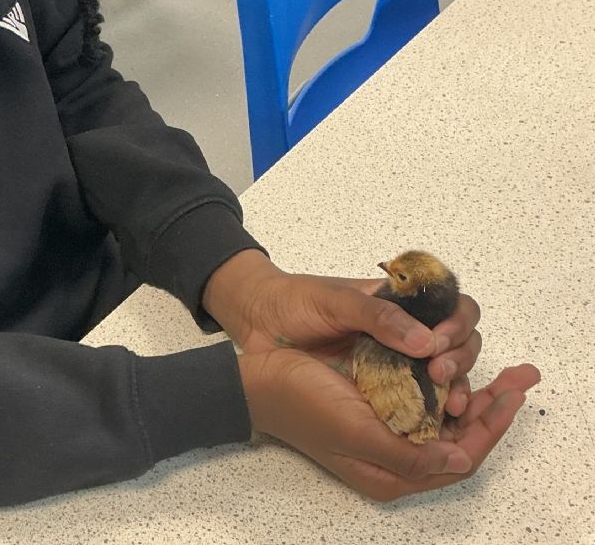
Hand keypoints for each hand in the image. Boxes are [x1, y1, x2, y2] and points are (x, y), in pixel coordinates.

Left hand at [204, 251, 480, 414]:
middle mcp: (404, 331)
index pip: (453, 307)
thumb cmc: (294, 300)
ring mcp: (394, 361)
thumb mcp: (334, 300)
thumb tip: (427, 341)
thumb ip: (377, 315)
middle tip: (439, 371)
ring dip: (458, 387)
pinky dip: (435, 409)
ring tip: (449, 402)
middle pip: (460, 342)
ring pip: (449, 374)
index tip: (440, 340)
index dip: (458, 323)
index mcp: (399, 301)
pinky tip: (438, 420)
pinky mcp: (381, 388)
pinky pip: (420, 399)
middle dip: (461, 357)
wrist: (259, 321)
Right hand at [238, 352, 539, 500]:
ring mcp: (388, 426)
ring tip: (491, 368)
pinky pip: (425, 395)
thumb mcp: (355, 431)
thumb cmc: (301, 402)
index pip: (462, 456)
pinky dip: (446, 378)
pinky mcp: (378, 401)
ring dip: (471, 389)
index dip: (492, 425)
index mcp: (393, 471)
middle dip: (492, 406)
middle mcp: (396, 454)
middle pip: (461, 436)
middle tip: (522, 375)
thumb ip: (408, 452)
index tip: (514, 392)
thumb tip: (459, 458)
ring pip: (447, 415)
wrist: (259, 377)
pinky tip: (455, 359)